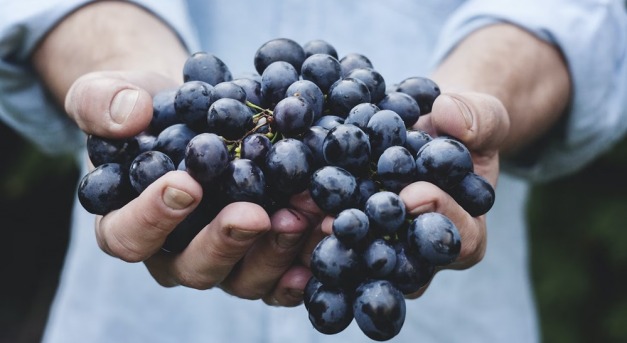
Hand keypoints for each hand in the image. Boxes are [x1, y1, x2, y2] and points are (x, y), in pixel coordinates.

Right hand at [67, 70, 324, 305]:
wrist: (193, 112)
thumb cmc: (146, 109)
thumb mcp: (109, 94)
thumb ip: (102, 103)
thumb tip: (130, 115)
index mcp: (127, 224)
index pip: (129, 236)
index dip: (153, 217)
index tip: (186, 184)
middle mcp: (174, 253)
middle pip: (194, 267)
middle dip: (226, 242)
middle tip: (254, 214)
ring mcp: (223, 260)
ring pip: (244, 278)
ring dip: (276, 250)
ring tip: (304, 214)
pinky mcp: (260, 256)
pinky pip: (282, 276)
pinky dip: (305, 261)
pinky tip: (326, 237)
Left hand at [315, 91, 509, 297]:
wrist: (424, 129)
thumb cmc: (459, 128)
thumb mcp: (481, 116)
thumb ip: (477, 118)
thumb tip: (450, 116)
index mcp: (465, 232)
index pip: (460, 238)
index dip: (439, 217)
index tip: (414, 194)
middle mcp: (421, 254)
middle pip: (401, 263)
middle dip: (372, 241)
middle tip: (341, 221)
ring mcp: (382, 250)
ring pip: (358, 262)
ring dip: (329, 242)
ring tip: (302, 217)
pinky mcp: (349, 238)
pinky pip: (330, 243)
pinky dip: (305, 230)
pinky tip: (281, 215)